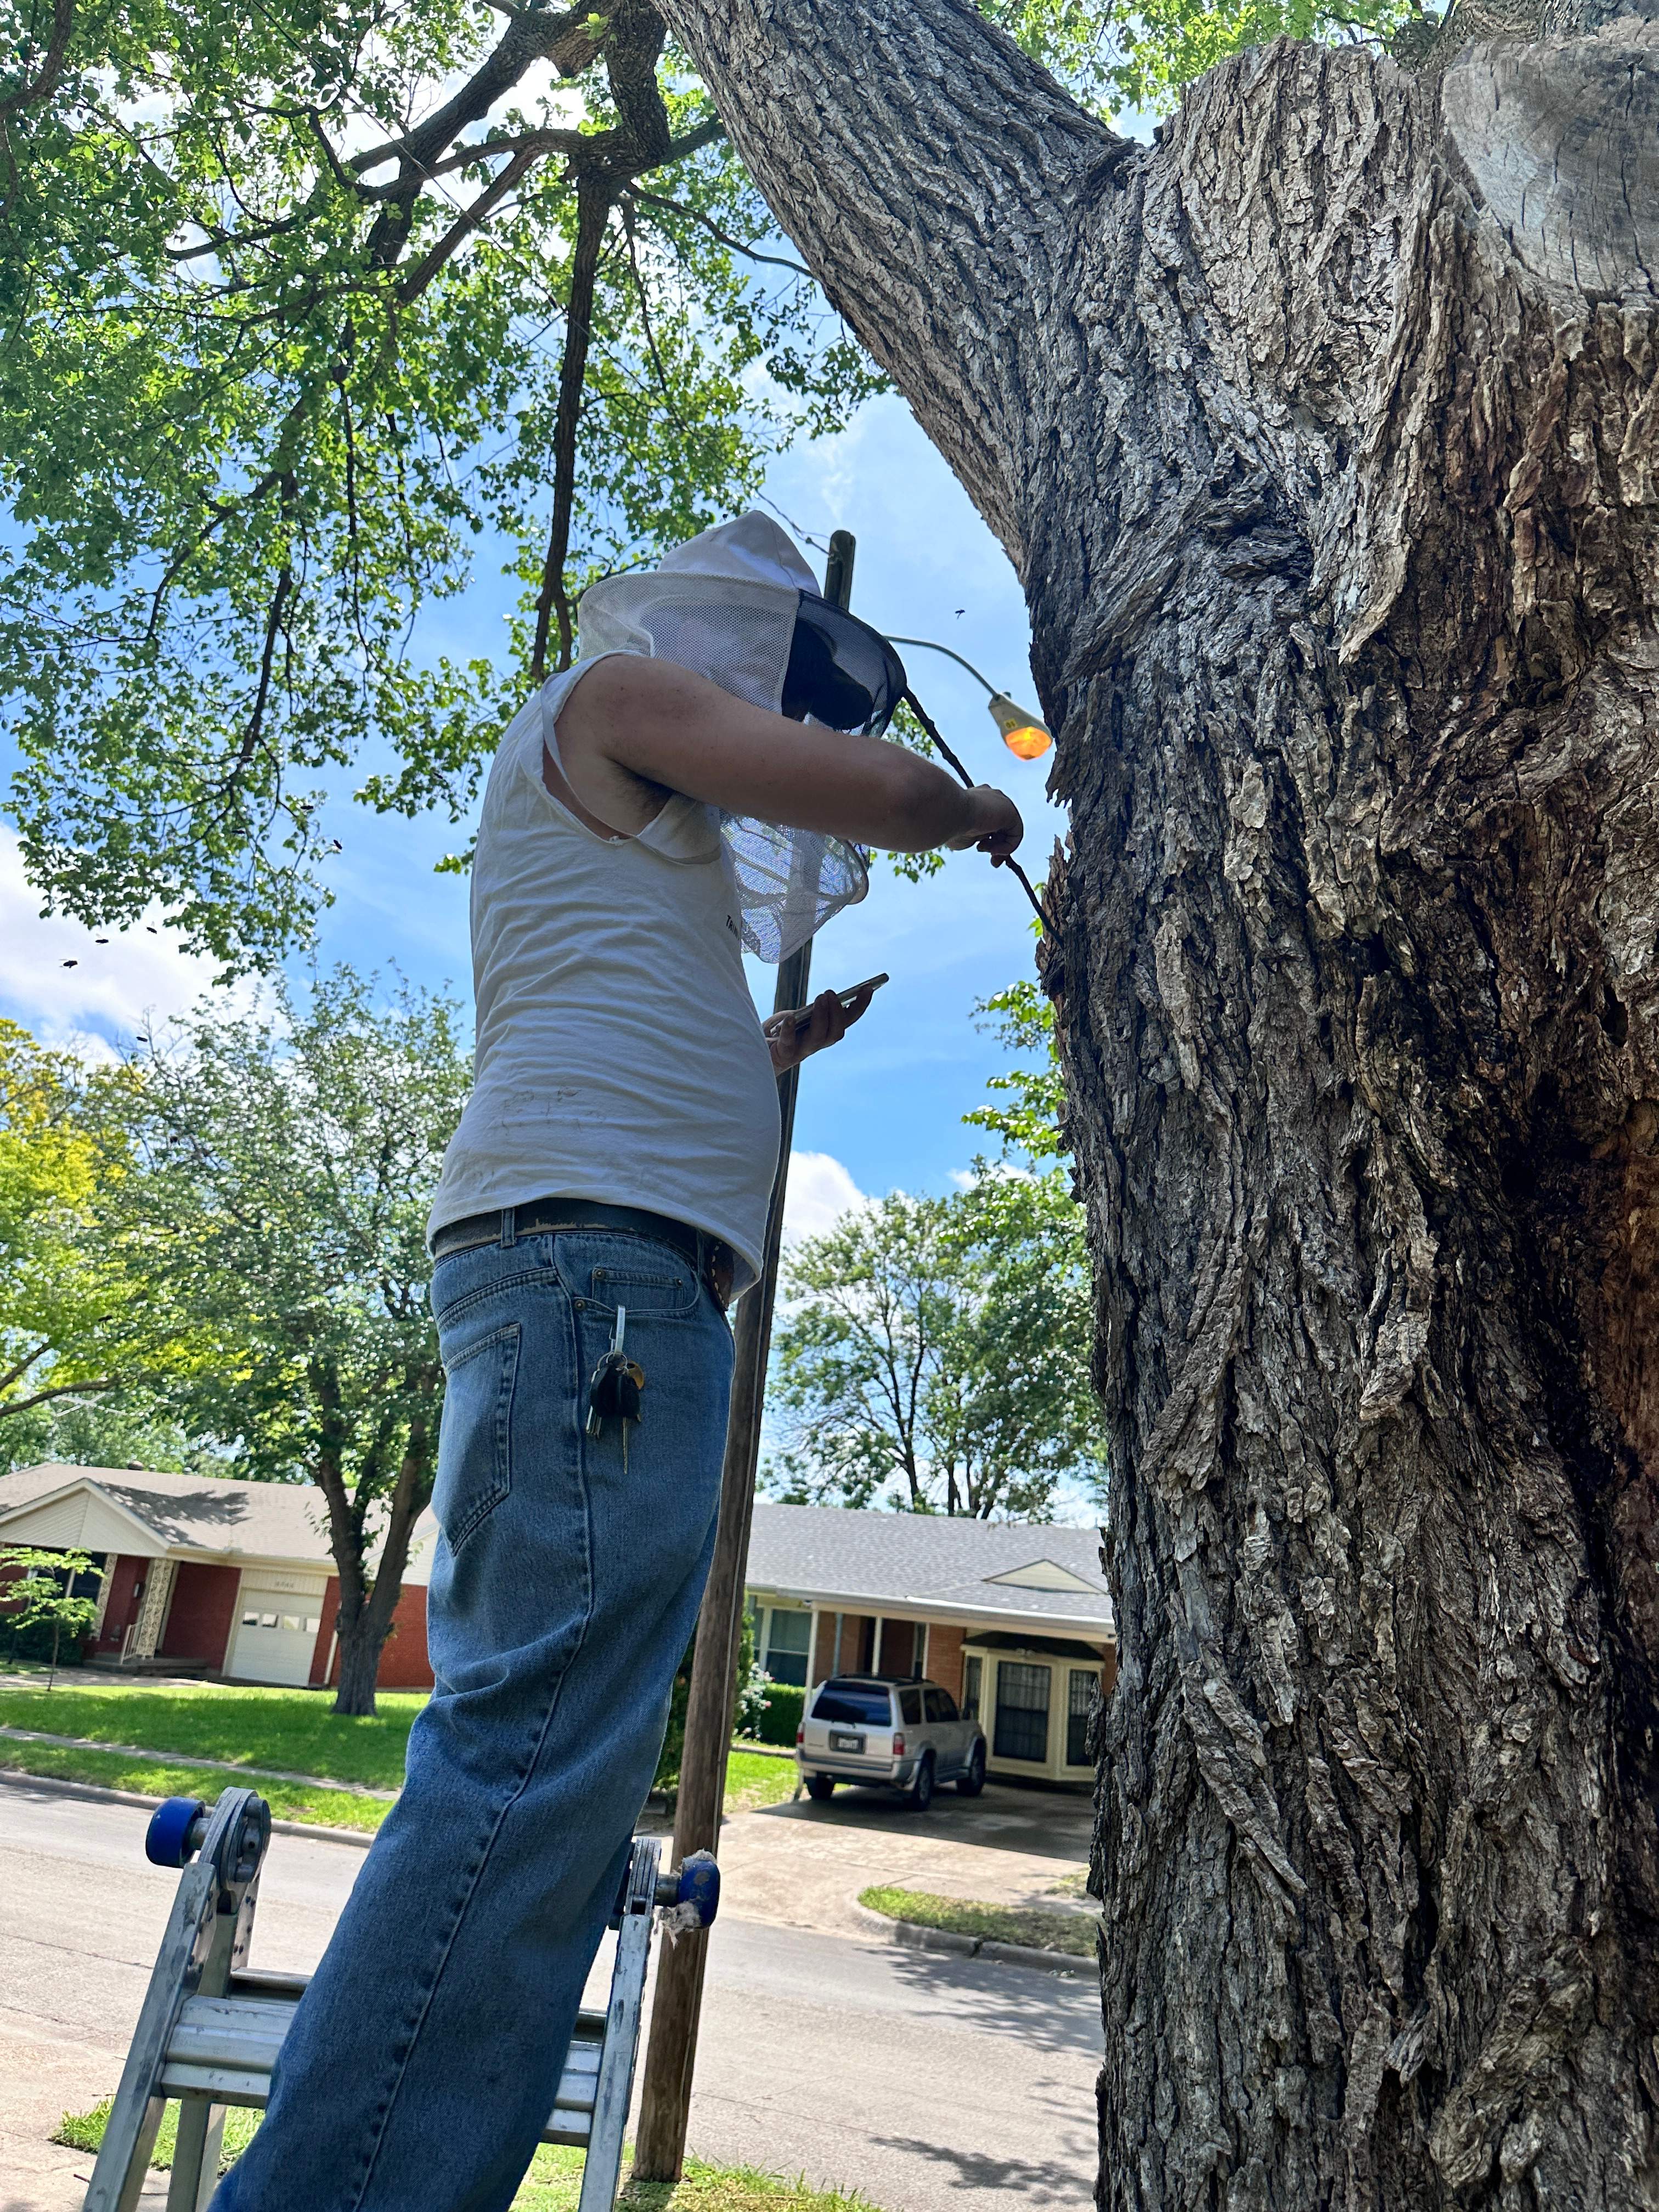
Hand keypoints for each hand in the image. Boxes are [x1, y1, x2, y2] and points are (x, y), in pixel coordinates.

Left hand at [763, 983, 877, 1072]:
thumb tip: (825, 1000)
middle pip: (836, 1032)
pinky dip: (791, 1030)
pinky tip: (791, 1018)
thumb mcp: (797, 1015)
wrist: (752, 1051)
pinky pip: (789, 1042)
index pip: (847, 1021)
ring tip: (821, 998)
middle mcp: (816, 1044)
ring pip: (819, 1038)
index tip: (869, 988)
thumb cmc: (777, 1030)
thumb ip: (810, 1011)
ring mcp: (801, 1051)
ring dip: (822, 1017)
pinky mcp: (783, 1053)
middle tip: (831, 993)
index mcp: (824, 1032)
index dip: (860, 1006)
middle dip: (838, 1012)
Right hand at [943, 785, 1022, 860]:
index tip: (980, 849)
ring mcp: (1002, 803)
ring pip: (1008, 832)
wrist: (949, 812)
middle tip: (992, 860)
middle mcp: (991, 798)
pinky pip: (1016, 834)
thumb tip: (982, 843)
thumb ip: (973, 836)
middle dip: (996, 846)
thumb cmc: (949, 824)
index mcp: (977, 800)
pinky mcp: (1010, 811)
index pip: (989, 821)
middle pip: (1001, 827)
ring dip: (999, 848)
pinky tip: (994, 850)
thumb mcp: (962, 834)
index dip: (987, 838)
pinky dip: (1008, 847)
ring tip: (985, 850)